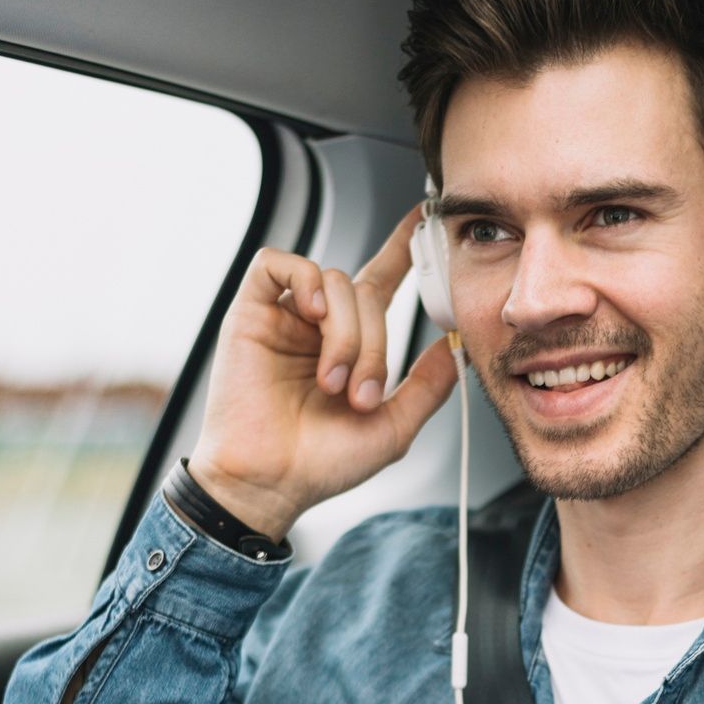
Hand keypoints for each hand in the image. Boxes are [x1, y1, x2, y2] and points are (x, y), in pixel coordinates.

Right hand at [187, 208, 456, 539]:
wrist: (270, 482)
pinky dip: (304, 281)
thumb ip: (427, 385)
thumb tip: (453, 346)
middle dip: (374, 343)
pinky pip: (279, 265)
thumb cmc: (320, 464)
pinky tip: (311, 315)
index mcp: (350, 346)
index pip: (379, 283)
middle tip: (361, 393)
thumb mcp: (393, 428)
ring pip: (332, 282)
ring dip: (344, 333)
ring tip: (331, 381)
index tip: (425, 221)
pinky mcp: (250, 312)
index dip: (402, 252)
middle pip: (362, 292)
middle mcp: (318, 326)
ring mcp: (285, 318)